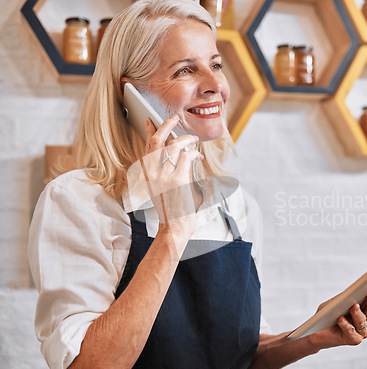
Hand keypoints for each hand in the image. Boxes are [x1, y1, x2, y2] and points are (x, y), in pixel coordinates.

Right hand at [139, 115, 202, 241]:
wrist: (173, 228)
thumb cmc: (172, 211)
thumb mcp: (161, 190)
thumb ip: (165, 173)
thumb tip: (179, 155)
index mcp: (147, 175)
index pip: (146, 148)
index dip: (148, 131)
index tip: (150, 120)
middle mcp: (152, 173)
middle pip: (156, 141)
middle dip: (166, 125)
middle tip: (174, 118)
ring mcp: (164, 176)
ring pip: (173, 146)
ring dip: (186, 138)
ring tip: (194, 139)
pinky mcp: (178, 180)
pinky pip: (187, 157)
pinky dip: (194, 153)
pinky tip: (198, 156)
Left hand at [310, 282, 366, 348]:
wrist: (316, 331)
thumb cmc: (327, 314)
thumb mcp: (336, 301)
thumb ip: (346, 296)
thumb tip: (355, 289)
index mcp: (366, 309)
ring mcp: (361, 332)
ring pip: (363, 322)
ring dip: (358, 313)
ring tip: (353, 306)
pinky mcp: (354, 340)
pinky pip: (351, 332)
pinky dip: (346, 325)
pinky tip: (340, 319)